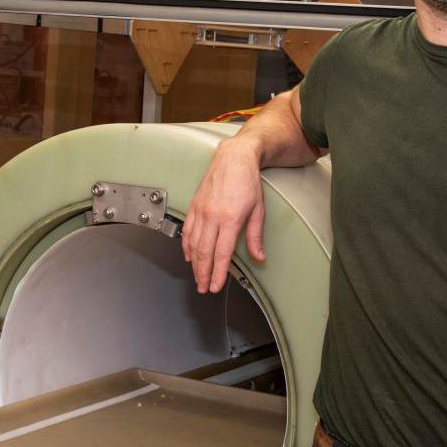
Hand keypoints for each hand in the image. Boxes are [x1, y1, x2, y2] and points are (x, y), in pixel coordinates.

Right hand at [183, 136, 265, 293]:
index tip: (215, 285)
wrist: (233, 158)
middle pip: (204, 252)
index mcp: (230, 218)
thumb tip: (259, 257)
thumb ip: (255, 236)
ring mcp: (201, 210)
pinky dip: (187, 246)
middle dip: (203, 273)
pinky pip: (187, 230)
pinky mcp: (194, 205)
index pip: (221, 253)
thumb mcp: (258, 209)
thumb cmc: (247, 181)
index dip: (217, 273)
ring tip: (197, 276)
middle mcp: (212, 216)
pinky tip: (189, 255)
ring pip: (193, 243)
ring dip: (194, 263)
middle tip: (203, 288)